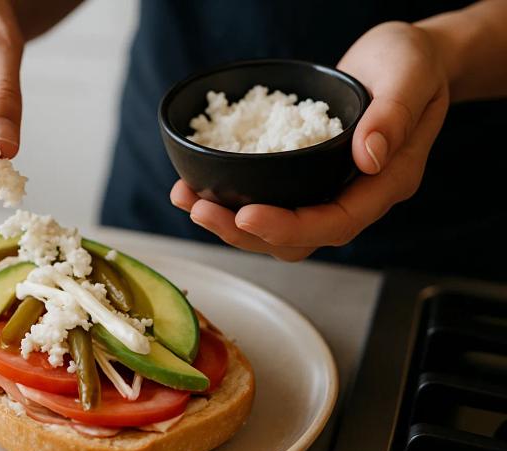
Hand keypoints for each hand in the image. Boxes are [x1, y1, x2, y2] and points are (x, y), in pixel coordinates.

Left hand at [170, 22, 449, 260]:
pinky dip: (232, 199)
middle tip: (200, 210)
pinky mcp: (305, 178)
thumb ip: (394, 114)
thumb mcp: (411, 75)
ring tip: (188, 200)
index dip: (289, 227)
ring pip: (278, 227)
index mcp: (385, 183)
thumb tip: (368, 155)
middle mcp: (355, 196)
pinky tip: (197, 186)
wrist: (405, 61)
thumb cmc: (413, 64)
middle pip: (298, 238)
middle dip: (245, 232)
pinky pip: (269, 199)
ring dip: (230, 222)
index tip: (246, 216)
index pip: (336, 222)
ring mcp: (328, 190)